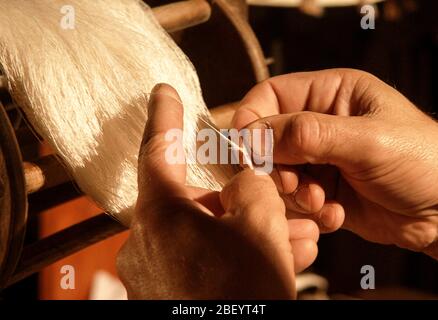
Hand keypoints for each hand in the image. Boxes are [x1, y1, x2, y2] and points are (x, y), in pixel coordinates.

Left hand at [116, 84, 318, 298]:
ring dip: (251, 231)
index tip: (163, 91)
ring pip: (210, 233)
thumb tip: (243, 180)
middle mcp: (150, 241)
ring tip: (297, 236)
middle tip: (284, 203)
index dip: (165, 115)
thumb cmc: (244, 292)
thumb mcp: (260, 226)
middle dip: (246, 200)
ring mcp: (156, 271)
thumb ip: (251, 186)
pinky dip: (236, 254)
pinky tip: (278, 258)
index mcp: (161, 215)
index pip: (159, 148)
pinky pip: (204, 259)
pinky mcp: (169, 294)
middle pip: (199, 201)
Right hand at [233, 68, 437, 258]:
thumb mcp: (367, 141)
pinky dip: (308, 210)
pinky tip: (334, 214)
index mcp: (331, 94)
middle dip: (276, 166)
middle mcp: (320, 123)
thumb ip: (309, 134)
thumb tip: (255, 136)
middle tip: (293, 184)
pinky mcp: (321, 189)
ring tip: (320, 202)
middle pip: (268, 138)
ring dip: (293, 192)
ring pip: (277, 172)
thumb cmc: (423, 161)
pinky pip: (294, 198)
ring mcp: (319, 158)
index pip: (271, 95)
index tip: (245, 148)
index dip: (252, 118)